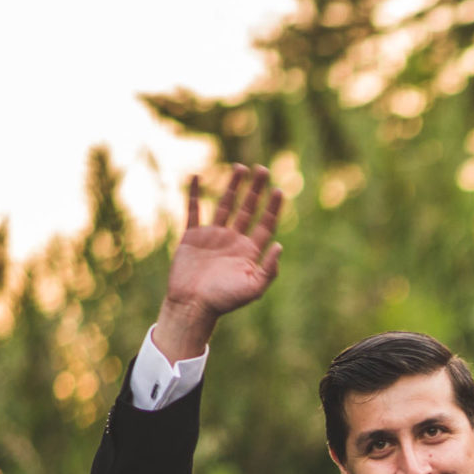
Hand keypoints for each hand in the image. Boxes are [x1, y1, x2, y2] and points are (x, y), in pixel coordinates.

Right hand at [154, 165, 284, 360]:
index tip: (279, 189)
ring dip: (233, 186)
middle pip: (248, 209)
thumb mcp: (253, 288)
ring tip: (240, 168)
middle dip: (256, 190)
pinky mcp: (193, 236)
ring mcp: (213, 236)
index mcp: (250, 251)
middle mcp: (234, 240)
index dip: (273, 207)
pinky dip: (195, 194)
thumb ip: (269, 269)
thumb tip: (280, 245)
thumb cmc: (225, 300)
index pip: (266, 223)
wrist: (193, 305)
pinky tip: (197, 177)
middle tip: (263, 169)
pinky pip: (193, 210)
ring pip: (225, 205)